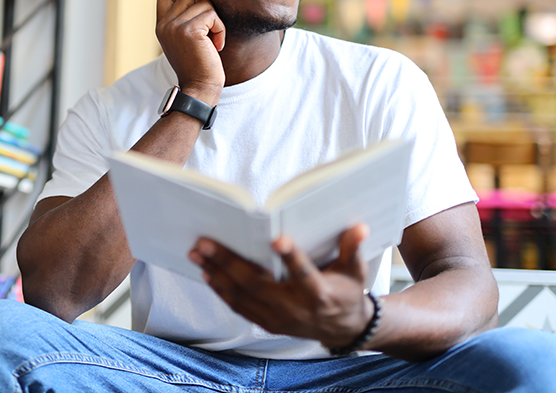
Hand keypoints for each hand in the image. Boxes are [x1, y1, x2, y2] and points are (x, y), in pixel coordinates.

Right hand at [156, 0, 225, 99]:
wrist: (200, 88)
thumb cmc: (198, 65)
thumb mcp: (183, 40)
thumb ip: (183, 19)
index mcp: (161, 25)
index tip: (198, 19)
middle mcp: (164, 24)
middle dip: (205, 9)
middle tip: (208, 32)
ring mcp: (174, 26)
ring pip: (204, 2)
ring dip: (215, 21)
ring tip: (212, 41)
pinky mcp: (189, 30)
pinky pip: (212, 14)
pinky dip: (220, 29)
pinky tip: (216, 46)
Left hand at [189, 224, 371, 347]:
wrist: (341, 328)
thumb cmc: (347, 291)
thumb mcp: (355, 271)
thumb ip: (352, 248)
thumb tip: (359, 226)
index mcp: (318, 293)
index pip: (304, 274)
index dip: (292, 257)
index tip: (277, 238)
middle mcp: (295, 308)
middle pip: (257, 284)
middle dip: (228, 262)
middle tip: (205, 242)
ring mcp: (277, 318)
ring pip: (241, 296)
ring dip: (216, 273)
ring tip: (197, 253)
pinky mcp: (266, 323)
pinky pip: (239, 307)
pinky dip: (221, 290)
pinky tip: (207, 273)